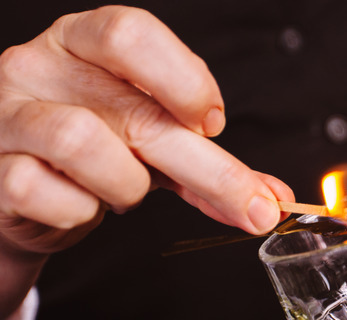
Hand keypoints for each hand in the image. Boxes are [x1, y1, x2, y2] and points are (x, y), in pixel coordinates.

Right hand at [0, 6, 292, 313]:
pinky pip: (45, 192)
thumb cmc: (96, 155)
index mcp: (83, 42)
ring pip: (83, 144)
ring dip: (126, 184)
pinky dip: (79, 211)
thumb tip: (272, 200)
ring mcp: (6, 115)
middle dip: (208, 168)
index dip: (184, 79)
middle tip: (252, 206)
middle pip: (135, 109)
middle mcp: (39, 66)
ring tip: (125, 192)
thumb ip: (210, 166)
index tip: (213, 124)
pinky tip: (81, 205)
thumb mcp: (155, 145)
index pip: (132, 33)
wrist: (20, 192)